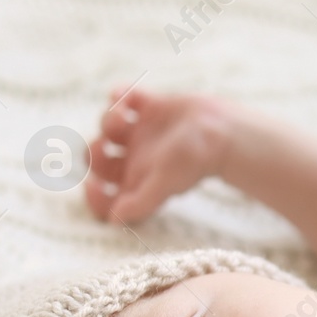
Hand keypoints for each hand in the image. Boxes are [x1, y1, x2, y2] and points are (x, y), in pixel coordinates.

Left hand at [85, 87, 230, 222]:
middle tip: (105, 145)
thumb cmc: (196, 160)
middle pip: (99, 162)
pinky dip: (119, 95)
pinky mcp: (152, 109)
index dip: (93, 196)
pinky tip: (123, 96)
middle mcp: (138, 160)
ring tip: (122, 117)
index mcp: (139, 182)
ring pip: (108, 128)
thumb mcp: (165, 184)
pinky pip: (125, 99)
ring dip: (107, 120)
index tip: (93, 184)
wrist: (222, 131)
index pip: (108, 198)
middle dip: (94, 153)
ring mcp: (143, 133)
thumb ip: (140, 202)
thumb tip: (115, 220)